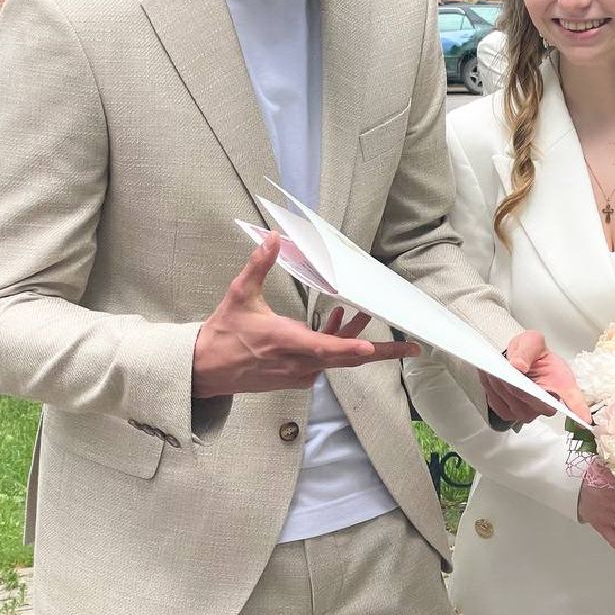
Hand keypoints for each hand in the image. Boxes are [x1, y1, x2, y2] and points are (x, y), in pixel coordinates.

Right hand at [191, 233, 418, 398]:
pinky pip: (325, 361)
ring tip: (357, 313)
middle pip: (347, 359)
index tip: (373, 346)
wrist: (203, 370)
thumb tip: (272, 238)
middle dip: (380, 351)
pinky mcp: (295, 376)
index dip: (352, 347)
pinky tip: (334, 322)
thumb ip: (259, 266)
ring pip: (337, 358)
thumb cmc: (223, 334)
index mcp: (287, 342)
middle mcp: (298, 363)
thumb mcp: (240, 295)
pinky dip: (335, 344)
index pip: (327, 348)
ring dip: (352, 338)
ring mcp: (298, 372)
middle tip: (410, 347)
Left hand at [479, 330, 591, 423]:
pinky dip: (496, 396)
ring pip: (520, 410)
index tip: (585, 420)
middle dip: (522, 391)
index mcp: (561, 381)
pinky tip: (495, 382)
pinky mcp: (514, 414)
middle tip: (509, 375)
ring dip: (505, 392)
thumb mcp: (531, 341)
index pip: (573, 398)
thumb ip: (526, 351)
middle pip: (540, 406)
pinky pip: (504, 411)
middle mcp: (550, 401)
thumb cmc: (530, 351)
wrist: (514, 358)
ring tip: (499, 373)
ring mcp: (532, 411)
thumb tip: (518, 365)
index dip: (579, 409)